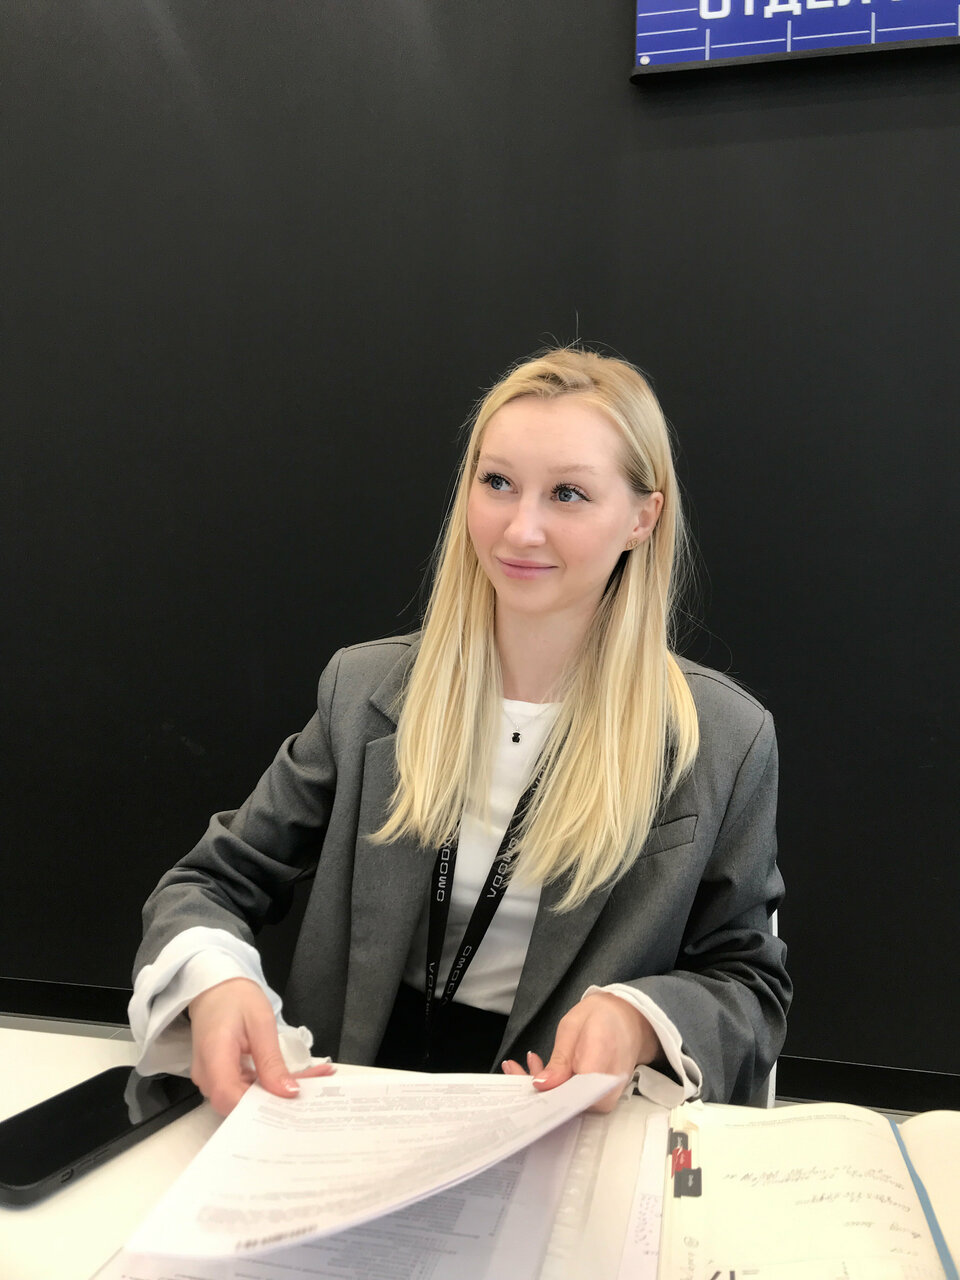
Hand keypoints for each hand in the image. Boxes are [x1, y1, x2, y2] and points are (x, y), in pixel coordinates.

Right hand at [187, 977, 334, 1114]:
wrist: (216, 989)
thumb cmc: (236, 998)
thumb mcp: (261, 1023)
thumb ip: (272, 1061)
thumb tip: (289, 1092)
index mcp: (213, 1056)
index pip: (229, 1097)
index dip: (259, 1106)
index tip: (291, 1098)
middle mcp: (207, 1075)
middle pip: (238, 1104)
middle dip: (276, 1102)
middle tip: (313, 1089)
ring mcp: (211, 1078)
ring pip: (244, 1099)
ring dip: (276, 1094)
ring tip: (313, 1080)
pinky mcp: (221, 1077)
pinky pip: (244, 1089)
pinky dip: (268, 1086)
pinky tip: (294, 1077)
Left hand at [501, 992, 659, 1112]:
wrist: (629, 1019)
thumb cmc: (602, 1017)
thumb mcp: (573, 1028)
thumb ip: (559, 1060)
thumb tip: (542, 1085)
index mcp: (601, 1067)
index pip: (570, 1096)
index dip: (544, 1097)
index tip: (522, 1088)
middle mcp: (607, 1090)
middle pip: (566, 1105)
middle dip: (534, 1091)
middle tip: (512, 1071)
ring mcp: (605, 1097)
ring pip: (567, 1103)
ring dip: (541, 1087)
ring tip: (521, 1065)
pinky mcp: (599, 1097)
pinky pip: (574, 1098)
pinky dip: (554, 1086)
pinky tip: (537, 1068)